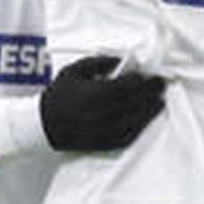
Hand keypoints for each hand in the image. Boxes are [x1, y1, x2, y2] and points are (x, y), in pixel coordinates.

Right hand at [39, 55, 165, 151]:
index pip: (126, 86)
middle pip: (133, 103)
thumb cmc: (59, 94)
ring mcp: (101, 130)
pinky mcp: (101, 143)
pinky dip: (138, 129)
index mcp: (92, 93)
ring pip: (133, 121)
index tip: (153, 76)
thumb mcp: (74, 71)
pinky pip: (125, 137)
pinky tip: (145, 121)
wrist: (41, 125)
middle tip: (161, 86)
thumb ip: (98, 62)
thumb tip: (122, 59)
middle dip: (150, 94)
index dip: (143, 82)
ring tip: (159, 103)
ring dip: (149, 112)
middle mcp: (99, 113)